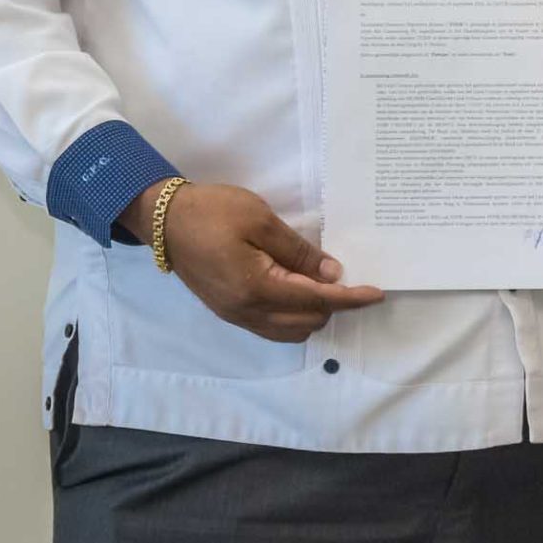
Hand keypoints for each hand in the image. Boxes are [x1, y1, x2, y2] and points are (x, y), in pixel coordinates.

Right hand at [135, 179, 383, 341]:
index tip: (377, 293)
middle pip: (306, 322)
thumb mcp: (261, 222)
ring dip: (313, 312)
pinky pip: (271, 327)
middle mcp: (246, 312)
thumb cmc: (214, 212)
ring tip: (322, 282)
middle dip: (333, 304)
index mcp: (256, 289)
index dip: (350, 299)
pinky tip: (298, 288)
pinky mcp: (228, 311)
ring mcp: (235, 316)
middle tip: (345, 275)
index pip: (316, 301)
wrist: (165, 220)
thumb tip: (332, 275)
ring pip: (290, 331)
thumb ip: (299, 252)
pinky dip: (292, 314)